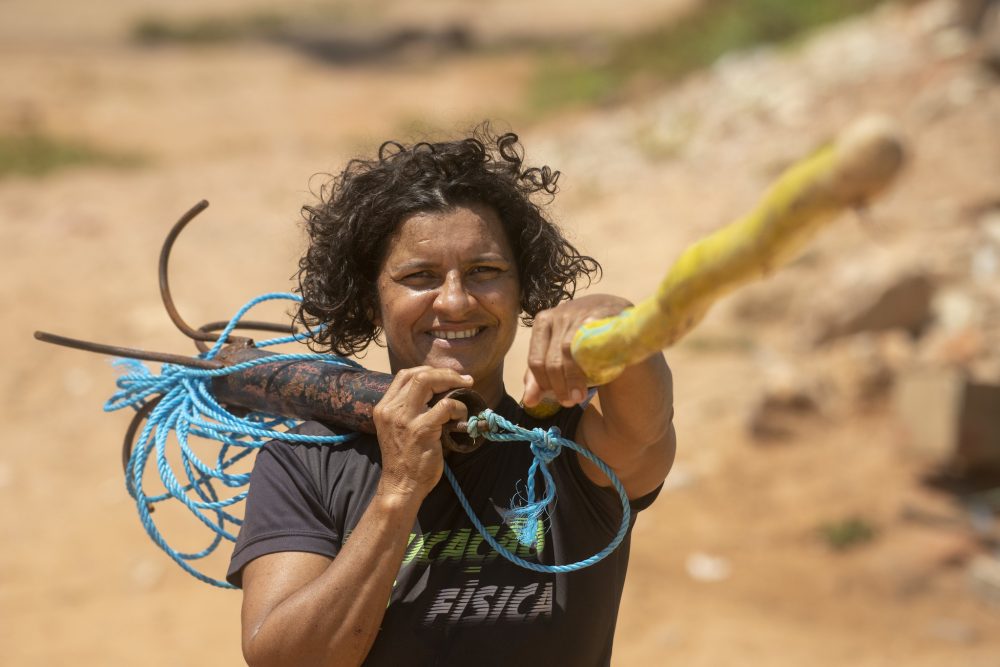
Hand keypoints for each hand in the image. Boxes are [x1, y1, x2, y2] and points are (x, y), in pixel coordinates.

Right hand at [372, 367, 471, 499]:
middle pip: (417, 374)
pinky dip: (458, 407)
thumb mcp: (398, 429)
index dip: (428, 371)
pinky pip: (445, 406)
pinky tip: (462, 416)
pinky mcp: (421, 429)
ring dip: (451, 381)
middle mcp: (391, 409)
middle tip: (463, 379)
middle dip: (444, 372)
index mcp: (384, 408)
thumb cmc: (405, 459)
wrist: (401, 486)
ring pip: (427, 381)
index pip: (404, 375)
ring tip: (466, 388)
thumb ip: (410, 410)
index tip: (446, 376)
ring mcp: (404, 418)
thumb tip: (438, 393)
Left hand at [523, 294, 631, 407]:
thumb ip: (540, 376)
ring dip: (573, 379)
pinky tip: (595, 374)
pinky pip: (590, 341)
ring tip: (579, 397)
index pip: (536, 361)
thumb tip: (529, 401)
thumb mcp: (556, 352)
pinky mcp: (599, 314)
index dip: (544, 384)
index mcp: (542, 323)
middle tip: (569, 402)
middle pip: (552, 359)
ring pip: (568, 352)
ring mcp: (578, 313)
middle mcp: (558, 315)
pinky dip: (591, 360)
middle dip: (559, 386)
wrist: (612, 310)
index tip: (557, 398)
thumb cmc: (580, 334)